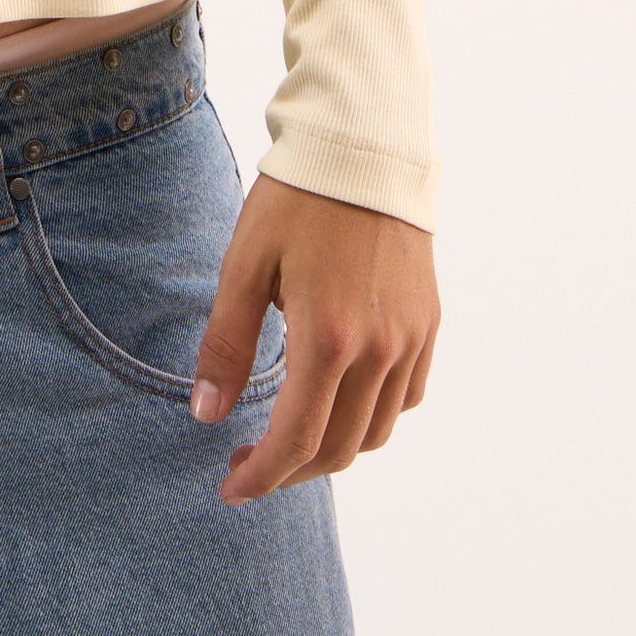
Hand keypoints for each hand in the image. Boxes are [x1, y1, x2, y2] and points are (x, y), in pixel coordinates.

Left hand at [190, 173, 438, 503]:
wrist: (364, 147)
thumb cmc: (295, 199)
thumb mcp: (245, 265)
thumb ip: (227, 345)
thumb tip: (207, 414)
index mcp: (328, 338)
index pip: (297, 440)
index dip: (262, 477)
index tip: (231, 488)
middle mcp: (380, 349)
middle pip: (337, 448)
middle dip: (291, 470)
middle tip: (250, 463)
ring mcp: (411, 339)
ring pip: (375, 431)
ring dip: (331, 448)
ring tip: (290, 435)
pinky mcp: (428, 323)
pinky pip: (406, 397)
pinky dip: (371, 415)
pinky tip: (338, 398)